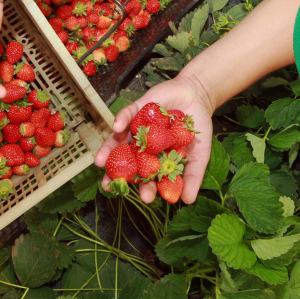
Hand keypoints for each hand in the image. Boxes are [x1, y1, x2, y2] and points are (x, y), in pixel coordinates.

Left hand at [95, 74, 214, 203]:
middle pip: (127, 163)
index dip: (146, 188)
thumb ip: (192, 176)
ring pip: (119, 141)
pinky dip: (121, 120)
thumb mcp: (199, 155)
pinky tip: (116, 127)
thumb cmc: (197, 129)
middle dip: (117, 174)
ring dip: (108, 151)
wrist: (199, 97)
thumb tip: (188, 201)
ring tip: (100, 162)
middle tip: (107, 186)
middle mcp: (143, 146)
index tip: (145, 198)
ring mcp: (138, 128)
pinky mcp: (138, 109)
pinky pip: (127, 115)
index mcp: (156, 159)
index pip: (148, 177)